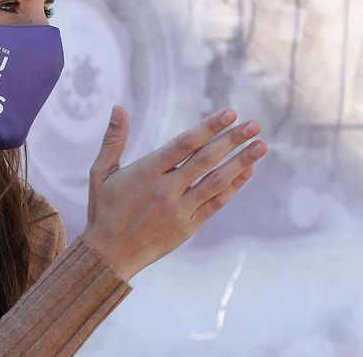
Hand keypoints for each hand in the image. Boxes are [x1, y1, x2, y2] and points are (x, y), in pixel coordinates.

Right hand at [81, 106, 266, 280]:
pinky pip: (216, 203)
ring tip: (261, 146)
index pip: (185, 144)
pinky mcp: (188, 227)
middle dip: (232, 140)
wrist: (109, 255)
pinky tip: (247, 171)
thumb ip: (113, 140)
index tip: (230, 113)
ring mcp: (179, 210)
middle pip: (206, 160)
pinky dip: (233, 187)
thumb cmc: (104, 210)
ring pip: (216, 181)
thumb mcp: (101, 172)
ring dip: (241, 162)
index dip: (209, 127)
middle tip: (254, 125)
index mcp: (146, 172)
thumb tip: (118, 107)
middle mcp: (166, 190)